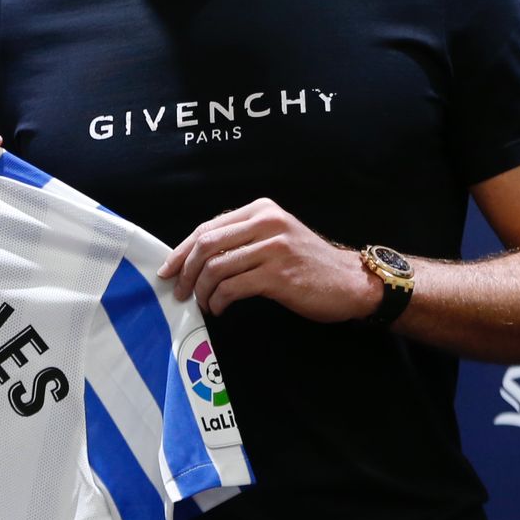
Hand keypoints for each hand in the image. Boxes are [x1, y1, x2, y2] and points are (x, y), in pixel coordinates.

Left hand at [162, 198, 381, 320]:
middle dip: (185, 271)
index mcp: (261, 210)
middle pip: (207, 245)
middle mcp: (266, 223)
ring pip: (217, 267)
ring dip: (201, 290)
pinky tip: (220, 308)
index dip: (182, 250)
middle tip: (179, 291)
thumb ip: (243, 239)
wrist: (351, 282)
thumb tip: (196, 258)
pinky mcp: (278, 275)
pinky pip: (232, 288)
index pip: (208, 227)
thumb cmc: (309, 263)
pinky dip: (219, 301)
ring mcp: (273, 248)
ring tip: (202, 303)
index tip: (168, 269)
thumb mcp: (276, 237)